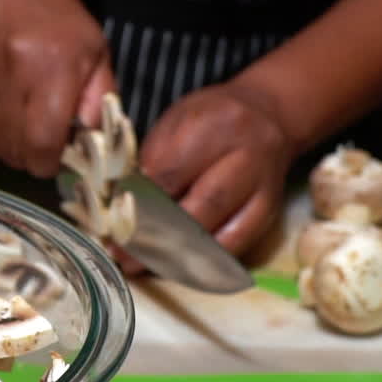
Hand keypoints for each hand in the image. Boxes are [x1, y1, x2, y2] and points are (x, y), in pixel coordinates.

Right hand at [0, 0, 115, 176]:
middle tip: (41, 139)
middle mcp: (8, 74)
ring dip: (7, 144)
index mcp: (50, 67)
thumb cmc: (53, 15)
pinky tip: (0, 105)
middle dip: (30, 156)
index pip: (41, 142)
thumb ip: (99, 96)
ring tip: (21, 121)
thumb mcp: (94, 47)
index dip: (49, 161)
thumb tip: (92, 139)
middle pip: (13, 150)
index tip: (57, 155)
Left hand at [138, 81, 295, 260]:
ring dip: (176, 255)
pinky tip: (177, 268)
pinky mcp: (269, 211)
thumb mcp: (176, 120)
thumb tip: (125, 202)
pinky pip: (236, 245)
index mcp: (214, 125)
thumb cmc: (213, 117)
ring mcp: (262, 187)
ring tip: (143, 266)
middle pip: (197, 206)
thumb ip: (153, 158)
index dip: (137, 202)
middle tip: (122, 254)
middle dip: (155, 235)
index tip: (111, 223)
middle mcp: (245, 156)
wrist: (270, 114)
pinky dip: (203, 261)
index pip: (170, 174)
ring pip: (218, 231)